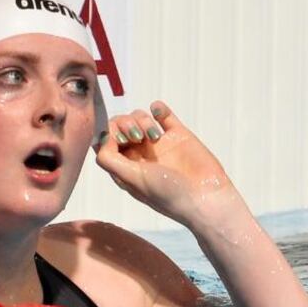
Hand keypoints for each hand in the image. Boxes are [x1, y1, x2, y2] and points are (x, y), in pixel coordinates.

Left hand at [94, 100, 237, 227]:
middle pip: (119, 126)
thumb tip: (101, 138)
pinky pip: (163, 114)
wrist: (206, 197)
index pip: (105, 142)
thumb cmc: (167, 195)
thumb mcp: (131, 180)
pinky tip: (159, 114)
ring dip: (142, 119)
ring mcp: (158, 144)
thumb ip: (109, 160)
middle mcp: (138, 154)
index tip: (121, 140)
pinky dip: (158, 108)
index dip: (108, 134)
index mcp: (124, 167)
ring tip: (154, 136)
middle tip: (137, 137)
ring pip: (139, 117)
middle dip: (124, 124)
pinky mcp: (177, 135)